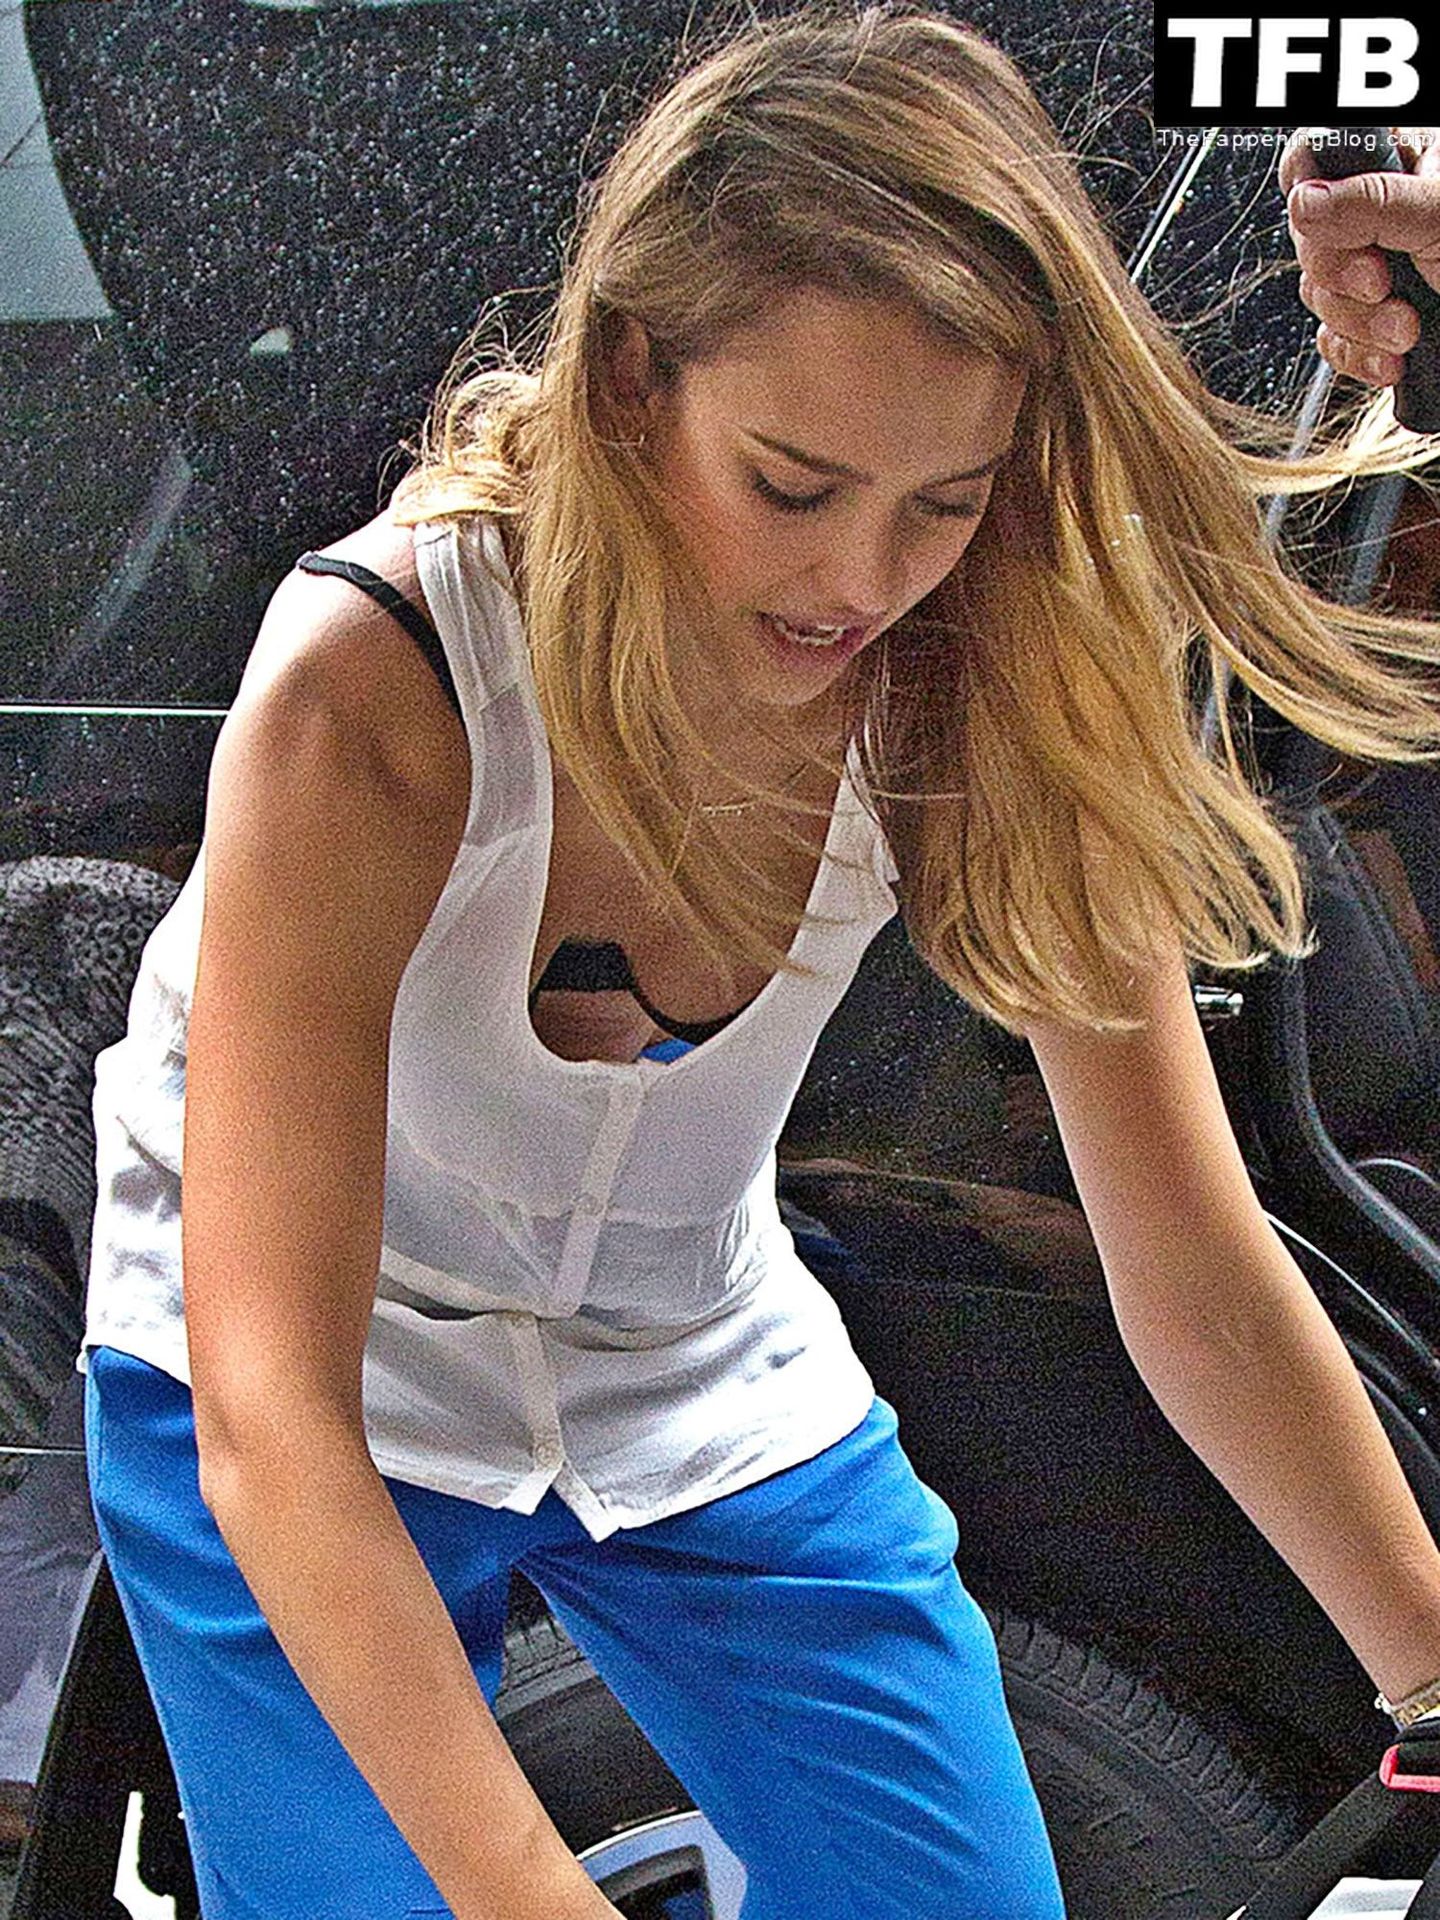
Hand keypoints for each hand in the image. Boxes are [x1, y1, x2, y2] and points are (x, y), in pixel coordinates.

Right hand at [1280, 128, 1439, 387]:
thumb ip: (1373, 202)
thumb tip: (1305, 202)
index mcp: (1404, 160)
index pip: (1319, 156)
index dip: (1308, 187)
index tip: (1325, 220)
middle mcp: (1382, 212)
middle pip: (1311, 236)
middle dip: (1342, 274)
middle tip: (1383, 285)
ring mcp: (1376, 268)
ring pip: (1320, 293)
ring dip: (1359, 323)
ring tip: (1408, 329)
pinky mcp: (1374, 322)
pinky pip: (1333, 340)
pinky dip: (1358, 355)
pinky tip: (1394, 358)